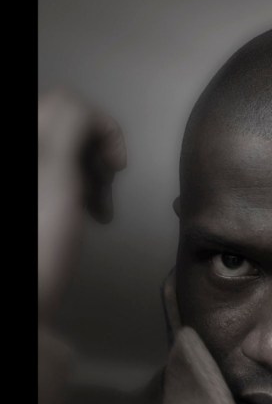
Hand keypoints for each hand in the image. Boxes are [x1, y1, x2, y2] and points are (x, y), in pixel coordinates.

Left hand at [38, 88, 125, 321]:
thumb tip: (91, 112)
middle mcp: (30, 156)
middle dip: (97, 156)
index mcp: (30, 139)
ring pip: (70, 153)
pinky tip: (88, 216)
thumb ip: (73, 122)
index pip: (69, 102)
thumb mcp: (59, 170)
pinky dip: (82, 192)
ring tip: (100, 210)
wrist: (24, 302)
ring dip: (94, 177)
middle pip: (71, 126)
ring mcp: (34, 179)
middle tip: (104, 191)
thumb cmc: (39, 241)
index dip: (102, 128)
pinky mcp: (37, 201)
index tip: (115, 167)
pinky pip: (63, 178)